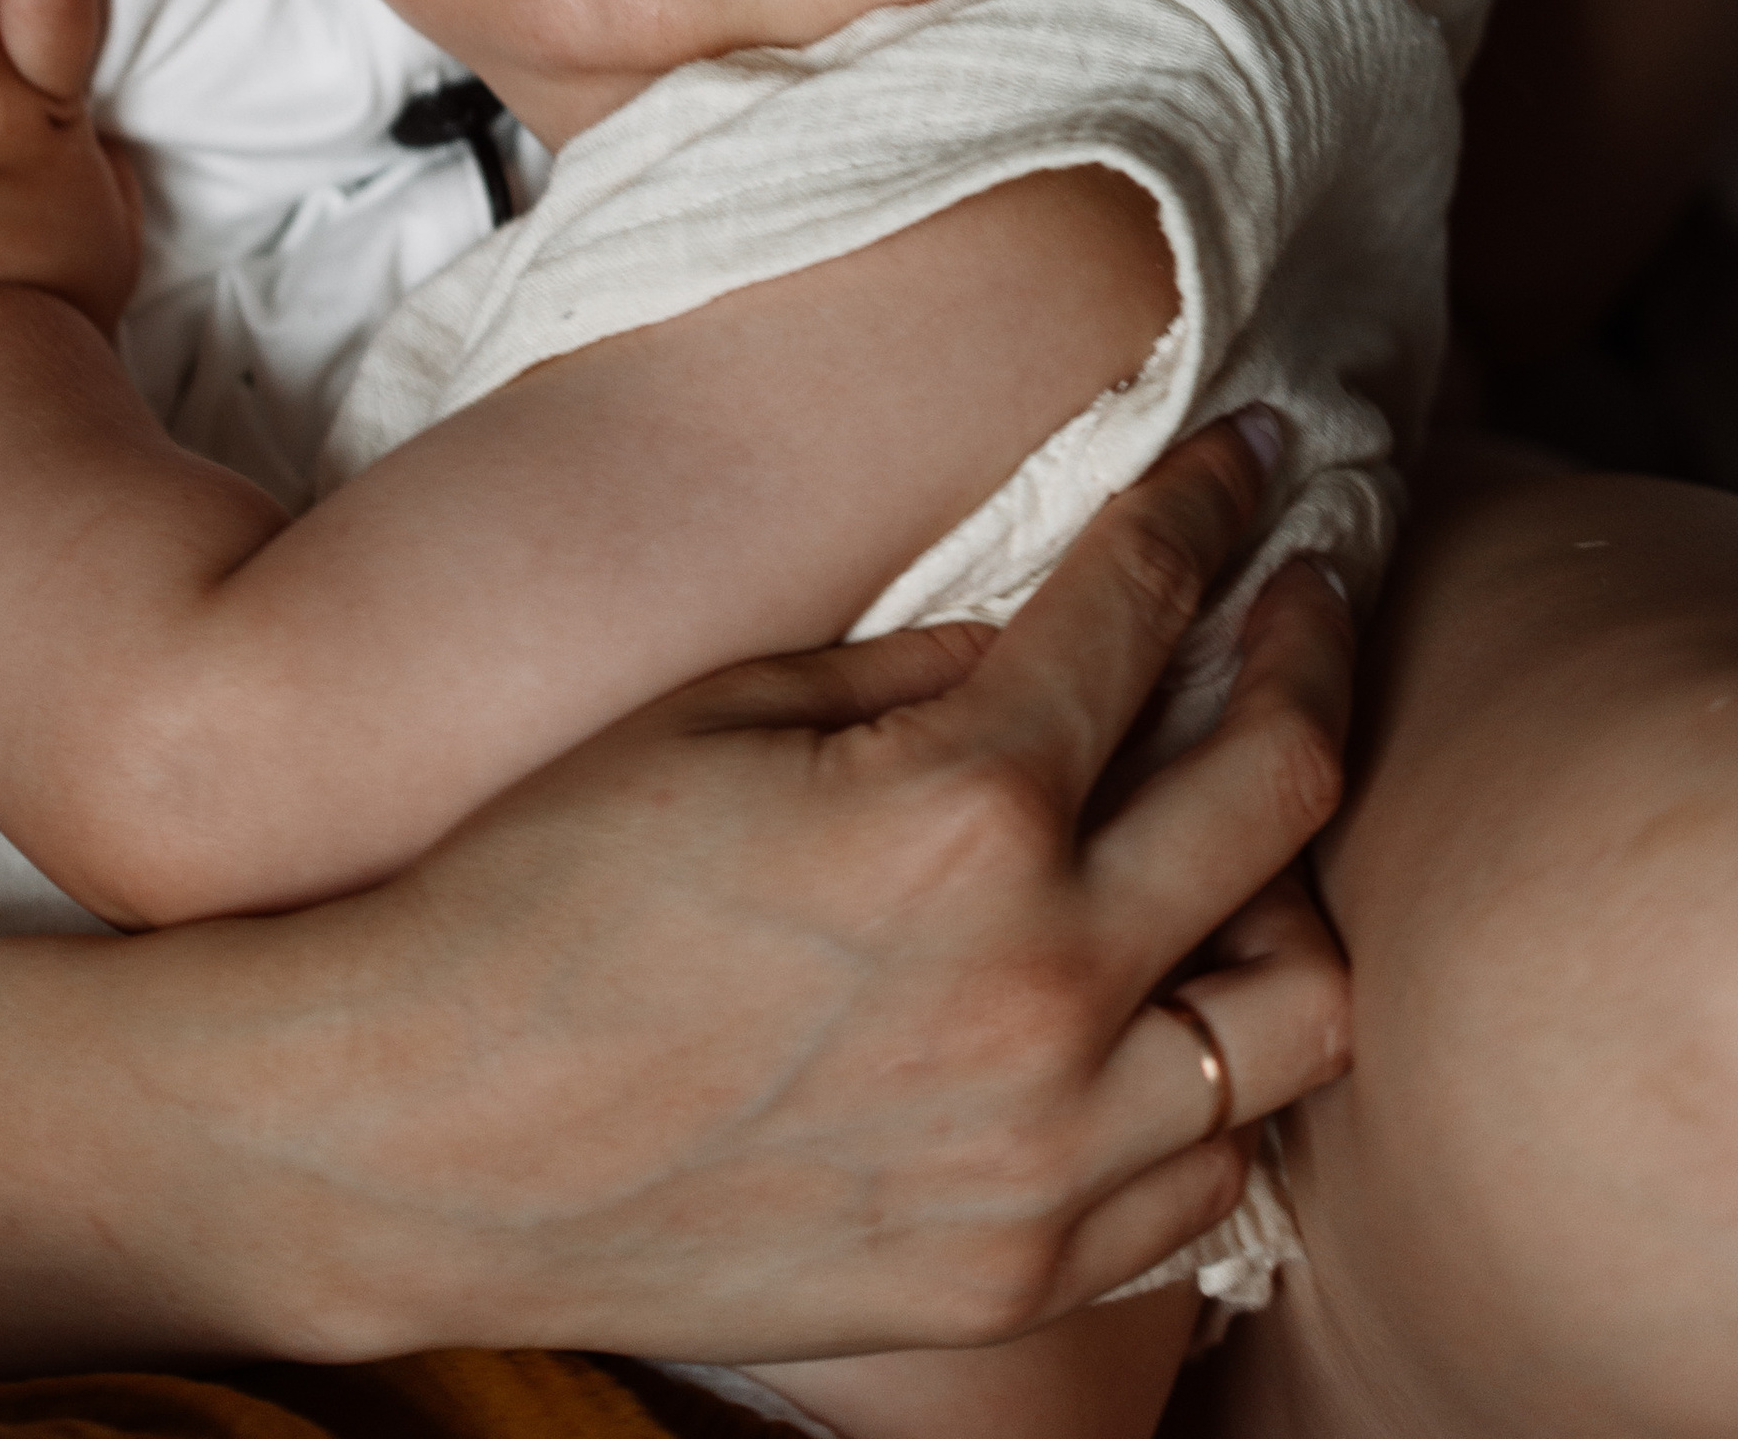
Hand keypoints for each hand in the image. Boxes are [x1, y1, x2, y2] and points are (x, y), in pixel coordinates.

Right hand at [274, 418, 1353, 1360]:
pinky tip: (1157, 1009)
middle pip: (1286, 786)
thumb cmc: (546, 888)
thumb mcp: (733, 711)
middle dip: (1309, 648)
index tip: (1253, 462)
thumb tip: (1053, 650)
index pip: (1149, 606)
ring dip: (1287, 895)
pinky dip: (1208, 1077)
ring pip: (1302, 1010)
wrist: (428, 1132)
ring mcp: (1046, 1152)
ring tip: (1240, 834)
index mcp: (960, 807)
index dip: (1215, 509)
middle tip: (1299, 596)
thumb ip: (926, 676)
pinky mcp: (1019, 1274)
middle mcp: (1043, 983)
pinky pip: (1210, 1170)